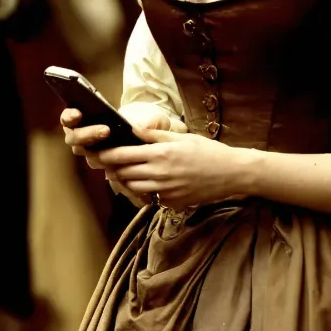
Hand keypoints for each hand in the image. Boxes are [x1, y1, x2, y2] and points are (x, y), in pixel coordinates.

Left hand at [96, 129, 252, 209]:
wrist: (231, 174)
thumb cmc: (208, 151)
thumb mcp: (183, 137)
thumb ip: (156, 135)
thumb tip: (133, 129)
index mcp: (161, 153)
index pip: (124, 155)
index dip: (108, 155)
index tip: (100, 153)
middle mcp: (160, 173)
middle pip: (124, 173)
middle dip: (114, 169)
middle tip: (109, 164)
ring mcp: (165, 190)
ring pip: (133, 187)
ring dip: (126, 181)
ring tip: (126, 173)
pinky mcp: (171, 202)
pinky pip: (150, 197)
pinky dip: (144, 191)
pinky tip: (149, 183)